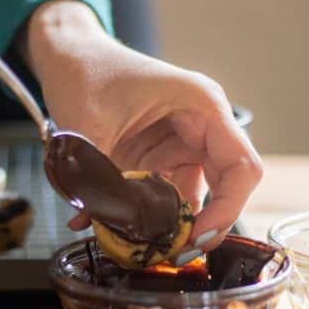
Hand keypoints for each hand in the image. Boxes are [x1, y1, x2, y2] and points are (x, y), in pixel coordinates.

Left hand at [22, 0, 262, 248]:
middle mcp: (202, 126)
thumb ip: (100, 177)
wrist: (66, 55)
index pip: (242, 168)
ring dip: (169, 225)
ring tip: (137, 244)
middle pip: (226, 189)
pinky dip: (145, 217)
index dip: (227, 209)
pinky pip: (164, 197)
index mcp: (202, 107)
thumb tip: (104, 226)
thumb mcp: (88, 125)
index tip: (197, 237)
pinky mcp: (162, 158)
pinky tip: (114, 226)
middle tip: (172, 252)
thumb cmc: (85, 71)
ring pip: (193, 199)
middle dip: (202, 225)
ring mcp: (183, 143)